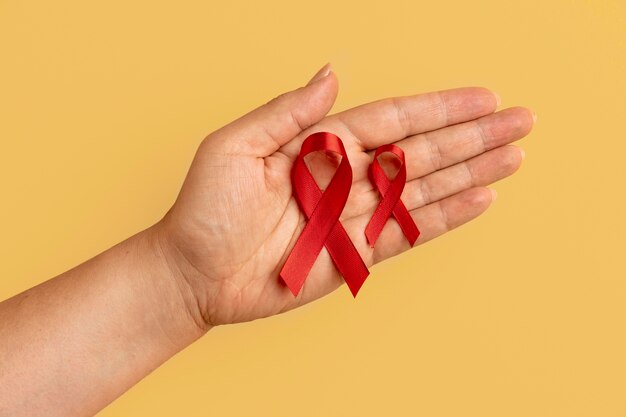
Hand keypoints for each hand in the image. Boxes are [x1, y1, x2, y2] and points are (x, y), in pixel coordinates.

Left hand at [156, 64, 534, 327]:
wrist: (193, 273)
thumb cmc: (205, 208)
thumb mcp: (236, 147)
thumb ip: (289, 113)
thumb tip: (332, 73)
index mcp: (321, 146)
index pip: (393, 120)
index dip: (439, 109)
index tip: (482, 98)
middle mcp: (346, 177)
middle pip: (422, 151)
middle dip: (473, 136)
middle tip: (522, 120)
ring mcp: (354, 217)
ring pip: (425, 189)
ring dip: (472, 172)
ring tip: (515, 156)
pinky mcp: (357, 255)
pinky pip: (408, 232)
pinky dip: (445, 216)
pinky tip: (480, 199)